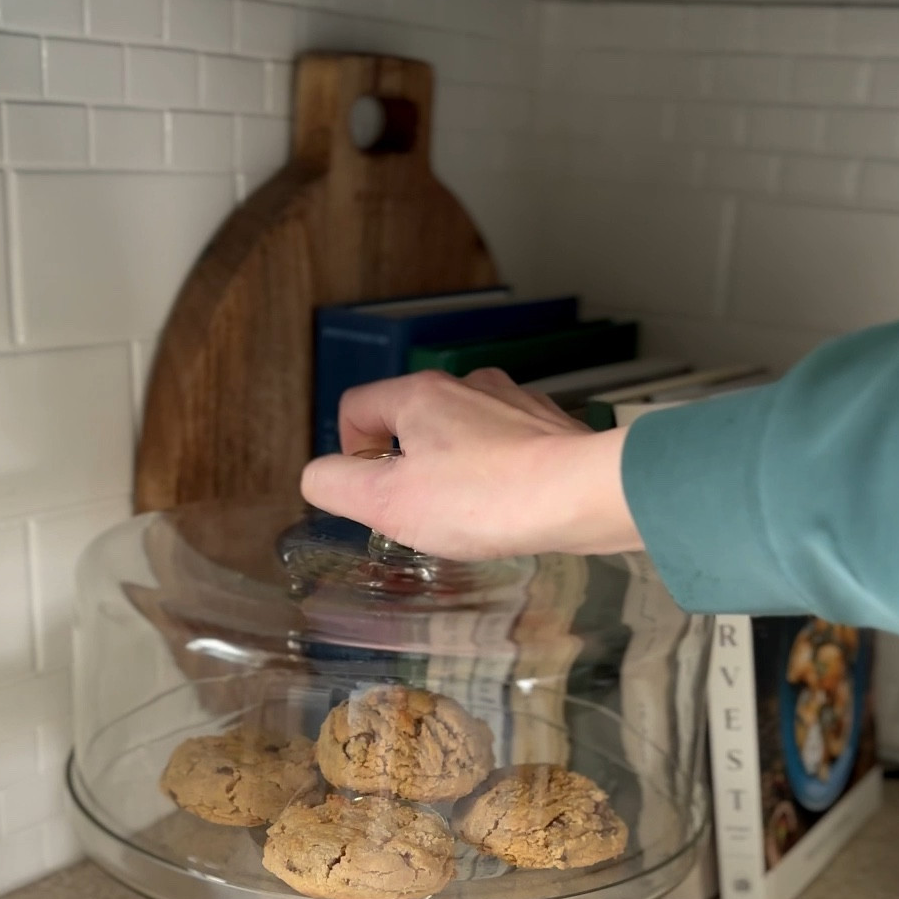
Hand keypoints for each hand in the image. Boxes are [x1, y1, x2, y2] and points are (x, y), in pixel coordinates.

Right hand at [300, 367, 641, 560]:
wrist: (579, 496)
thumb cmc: (485, 499)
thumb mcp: (387, 503)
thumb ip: (336, 486)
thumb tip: (319, 477)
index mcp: (418, 395)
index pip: (357, 406)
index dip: (350, 453)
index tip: (372, 493)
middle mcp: (466, 386)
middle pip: (410, 419)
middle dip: (405, 465)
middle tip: (419, 512)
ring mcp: (512, 403)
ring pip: (461, 431)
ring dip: (453, 468)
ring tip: (467, 512)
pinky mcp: (549, 427)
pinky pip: (506, 445)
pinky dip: (497, 472)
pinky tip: (508, 506)